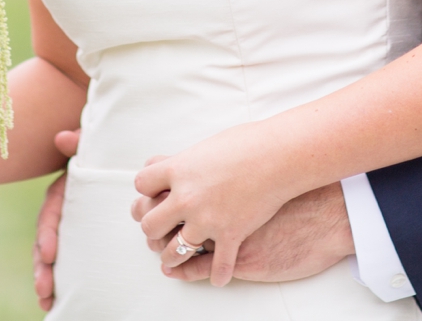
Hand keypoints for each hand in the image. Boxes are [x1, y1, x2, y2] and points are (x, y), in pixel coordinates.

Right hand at [33, 128, 80, 309]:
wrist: (106, 162)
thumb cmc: (97, 155)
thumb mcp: (89, 147)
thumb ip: (78, 143)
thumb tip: (63, 137)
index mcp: (61, 194)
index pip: (49, 215)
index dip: (47, 235)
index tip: (50, 254)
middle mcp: (59, 214)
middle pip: (44, 242)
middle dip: (42, 267)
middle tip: (44, 289)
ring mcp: (67, 228)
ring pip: (50, 256)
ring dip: (46, 279)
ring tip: (46, 301)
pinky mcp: (76, 240)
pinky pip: (65, 262)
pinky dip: (57, 281)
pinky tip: (54, 302)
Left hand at [130, 122, 296, 285]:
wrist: (279, 155)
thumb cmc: (247, 144)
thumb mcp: (205, 147)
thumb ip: (184, 161)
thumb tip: (170, 165)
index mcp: (178, 170)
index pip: (142, 184)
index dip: (145, 190)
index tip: (151, 194)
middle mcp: (186, 197)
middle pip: (150, 222)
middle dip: (152, 228)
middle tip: (157, 230)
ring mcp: (207, 220)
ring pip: (175, 250)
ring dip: (171, 257)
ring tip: (172, 259)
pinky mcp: (230, 235)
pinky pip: (217, 266)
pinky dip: (217, 274)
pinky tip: (217, 277)